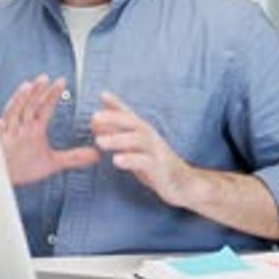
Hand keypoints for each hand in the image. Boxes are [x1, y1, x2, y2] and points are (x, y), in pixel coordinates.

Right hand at [0, 73, 99, 184]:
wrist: (1, 179)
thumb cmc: (22, 166)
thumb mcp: (52, 163)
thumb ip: (73, 157)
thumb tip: (96, 155)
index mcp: (33, 128)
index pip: (44, 107)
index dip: (51, 94)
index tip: (62, 81)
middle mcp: (20, 128)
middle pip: (29, 106)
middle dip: (36, 92)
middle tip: (45, 78)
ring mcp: (7, 135)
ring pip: (13, 114)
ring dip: (18, 101)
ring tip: (26, 87)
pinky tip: (1, 122)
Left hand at [91, 91, 190, 206]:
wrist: (184, 183)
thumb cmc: (155, 163)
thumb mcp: (135, 147)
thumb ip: (116, 134)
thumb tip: (94, 123)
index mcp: (143, 131)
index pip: (129, 114)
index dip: (116, 104)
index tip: (103, 95)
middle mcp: (150, 137)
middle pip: (132, 122)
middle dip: (114, 118)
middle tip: (94, 117)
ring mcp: (156, 151)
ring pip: (137, 140)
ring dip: (117, 139)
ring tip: (98, 141)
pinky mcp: (159, 168)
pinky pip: (144, 162)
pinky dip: (130, 159)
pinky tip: (116, 160)